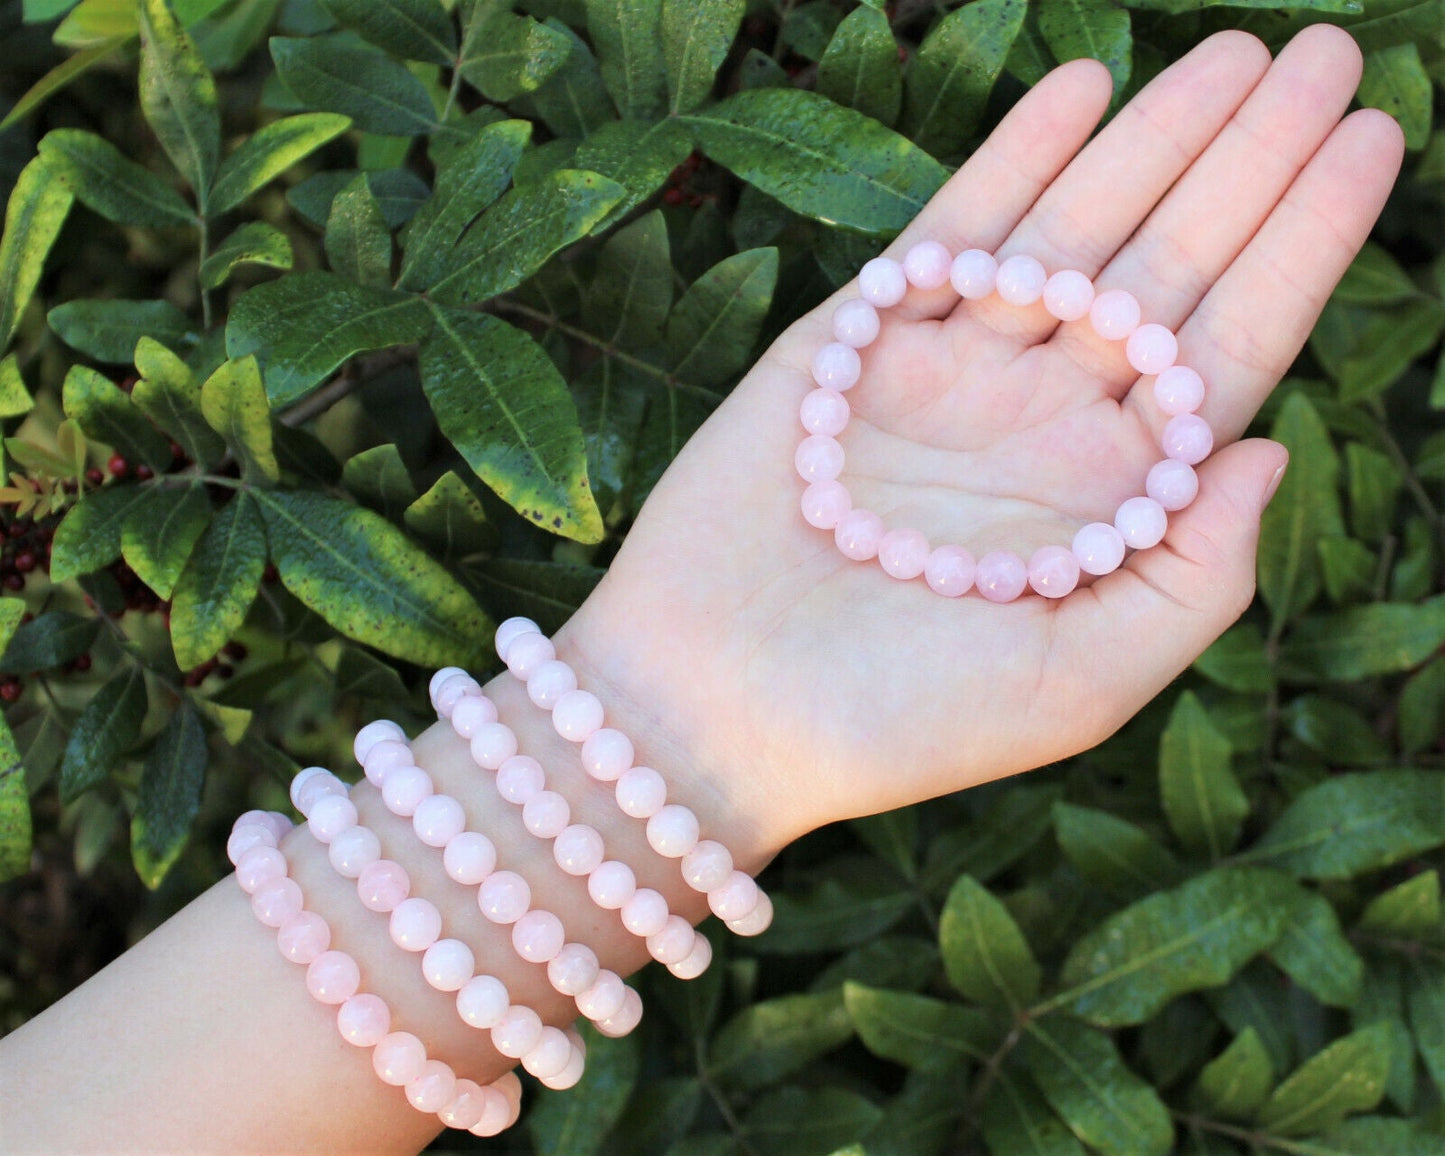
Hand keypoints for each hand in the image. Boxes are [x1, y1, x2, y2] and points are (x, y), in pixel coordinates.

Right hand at [564, 26, 1403, 854]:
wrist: (714, 709)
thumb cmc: (894, 722)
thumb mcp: (1077, 685)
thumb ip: (1193, 581)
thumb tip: (1268, 453)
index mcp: (1108, 500)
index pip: (1232, 350)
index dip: (1306, 244)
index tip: (1373, 139)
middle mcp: (1042, 423)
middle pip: (1169, 267)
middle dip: (1249, 160)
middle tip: (1325, 56)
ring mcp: (949, 374)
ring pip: (1072, 230)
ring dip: (1152, 137)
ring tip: (1235, 53)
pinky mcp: (852, 344)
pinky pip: (950, 229)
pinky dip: (1013, 157)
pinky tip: (1082, 86)